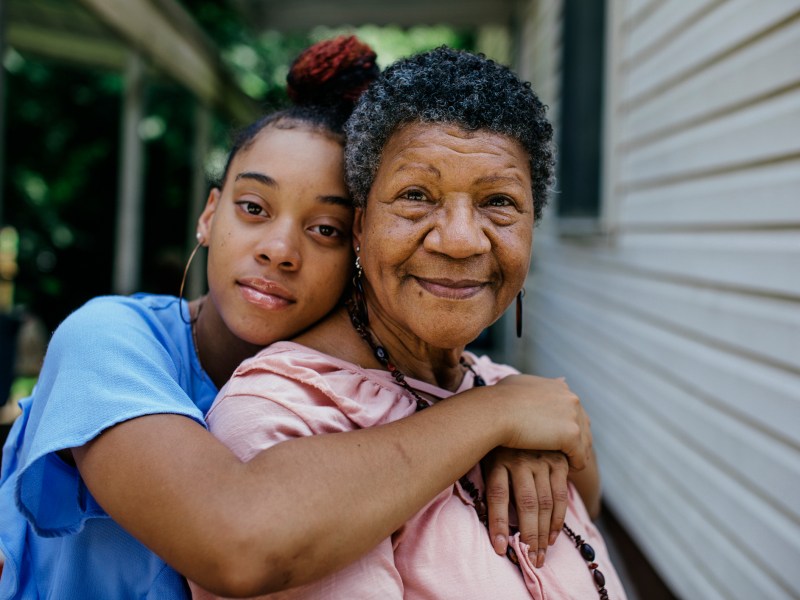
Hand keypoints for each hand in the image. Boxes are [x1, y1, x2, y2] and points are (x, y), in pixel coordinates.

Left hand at [483, 448, 568, 566]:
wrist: (515, 414)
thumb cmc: (495, 445)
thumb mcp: (484, 457)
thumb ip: (488, 483)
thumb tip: (487, 517)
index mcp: (498, 459)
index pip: (498, 495)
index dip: (499, 523)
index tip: (501, 548)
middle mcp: (520, 460)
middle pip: (525, 503)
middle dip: (528, 536)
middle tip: (530, 560)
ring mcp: (542, 460)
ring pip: (545, 503)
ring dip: (544, 533)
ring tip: (540, 556)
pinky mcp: (558, 461)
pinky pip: (560, 495)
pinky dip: (558, 519)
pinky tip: (553, 537)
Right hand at [493, 374, 591, 470]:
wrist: (494, 412)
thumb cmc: (498, 400)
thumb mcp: (516, 384)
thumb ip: (532, 386)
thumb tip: (540, 384)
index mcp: (559, 387)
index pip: (572, 409)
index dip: (564, 424)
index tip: (555, 436)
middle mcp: (570, 398)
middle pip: (583, 425)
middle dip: (575, 440)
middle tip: (565, 455)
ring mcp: (573, 416)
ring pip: (584, 442)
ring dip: (576, 454)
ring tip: (566, 466)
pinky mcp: (571, 434)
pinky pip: (580, 456)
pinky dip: (575, 465)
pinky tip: (566, 471)